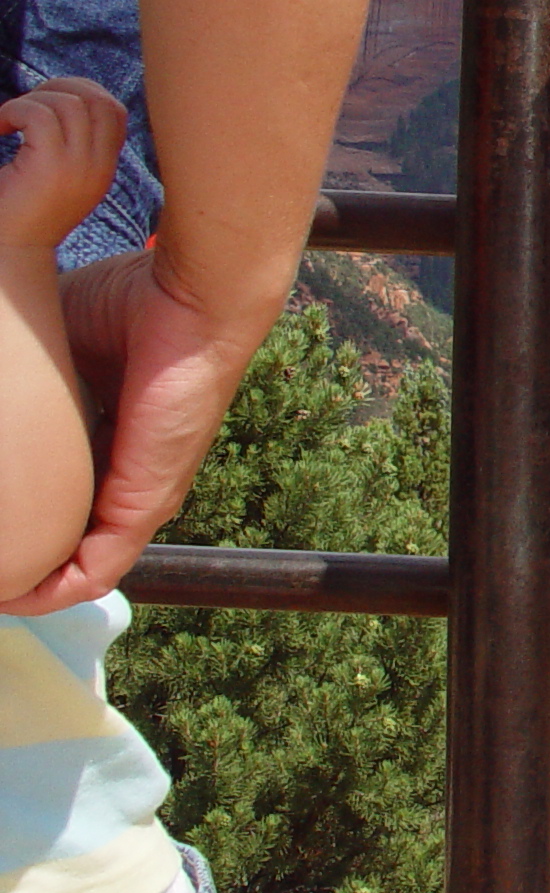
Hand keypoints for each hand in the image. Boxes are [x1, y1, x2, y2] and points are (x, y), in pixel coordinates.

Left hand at [0, 78, 125, 249]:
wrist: (6, 253)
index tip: (46, 104)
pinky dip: (13, 111)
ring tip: (7, 121)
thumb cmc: (18, 215)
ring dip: (32, 100)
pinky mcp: (50, 168)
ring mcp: (78, 168)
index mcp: (102, 169)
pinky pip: (40, 115)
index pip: (114, 112)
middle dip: (60, 87)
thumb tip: (64, 100)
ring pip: (69, 103)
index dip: (83, 93)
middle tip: (25, 105)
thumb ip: (70, 147)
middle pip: (99, 100)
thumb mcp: (56, 178)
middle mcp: (98, 167)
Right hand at [0, 247, 266, 612]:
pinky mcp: (149, 500)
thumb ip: (24, 376)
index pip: (54, 494)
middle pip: (62, 535)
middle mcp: (127, 472)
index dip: (14, 511)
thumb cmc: (129, 302)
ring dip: (24, 584)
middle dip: (14, 555)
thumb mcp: (52, 345)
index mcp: (104, 435)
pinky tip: (10, 597)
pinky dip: (50, 592)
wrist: (189, 295)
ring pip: (76, 565)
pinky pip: (95, 570)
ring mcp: (142, 492)